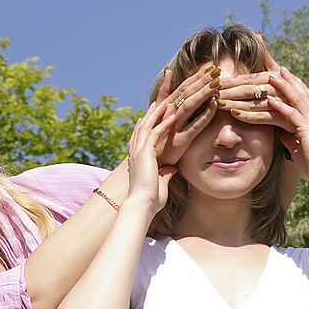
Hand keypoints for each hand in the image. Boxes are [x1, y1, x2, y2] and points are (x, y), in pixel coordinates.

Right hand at [126, 101, 178, 215]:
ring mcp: (138, 152)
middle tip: (158, 102)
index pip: (141, 137)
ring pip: (146, 126)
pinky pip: (154, 134)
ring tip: (165, 103)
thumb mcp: (160, 183)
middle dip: (150, 114)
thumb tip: (171, 169)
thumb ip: (165, 174)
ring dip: (156, 114)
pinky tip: (172, 116)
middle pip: (142, 127)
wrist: (142, 205)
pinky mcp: (145, 154)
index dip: (146, 125)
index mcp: (138, 159)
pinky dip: (163, 124)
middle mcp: (135, 153)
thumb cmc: (150, 200)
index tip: (153, 115)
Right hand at [153, 63, 219, 165]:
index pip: (181, 88)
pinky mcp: (180, 141)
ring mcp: (172, 127)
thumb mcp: (157, 116)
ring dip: (203, 92)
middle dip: (201, 80)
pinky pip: (196, 125)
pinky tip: (215, 104)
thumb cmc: (155, 143)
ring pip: (189, 105)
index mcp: (163, 108)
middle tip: (216, 69)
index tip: (208, 67)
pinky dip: (205, 114)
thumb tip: (168, 71)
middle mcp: (166, 115)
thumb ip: (164, 94)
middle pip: (185, 93)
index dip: (195, 77)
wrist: (147, 167)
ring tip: (217, 82)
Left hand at [214, 37, 282, 121]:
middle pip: (251, 88)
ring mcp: (288, 105)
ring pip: (256, 102)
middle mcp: (284, 89)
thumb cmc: (290, 102)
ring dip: (236, 102)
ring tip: (219, 103)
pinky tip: (236, 115)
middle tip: (211, 91)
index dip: (232, 80)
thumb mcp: (280, 79)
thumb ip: (267, 59)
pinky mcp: (290, 121)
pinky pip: (267, 118)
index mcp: (279, 78)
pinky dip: (251, 116)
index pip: (250, 78)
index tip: (215, 79)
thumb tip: (257, 34)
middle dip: (230, 90)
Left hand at [230, 67, 308, 189]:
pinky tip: (271, 99)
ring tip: (272, 75)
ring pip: (297, 99)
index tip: (283, 75)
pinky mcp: (308, 131)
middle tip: (278, 67)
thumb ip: (290, 138)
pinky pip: (293, 115)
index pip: (303, 98)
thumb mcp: (297, 149)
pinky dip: (282, 106)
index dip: (294, 85)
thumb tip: (281, 133)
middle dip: (289, 79)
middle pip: (300, 93)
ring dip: (284, 86)